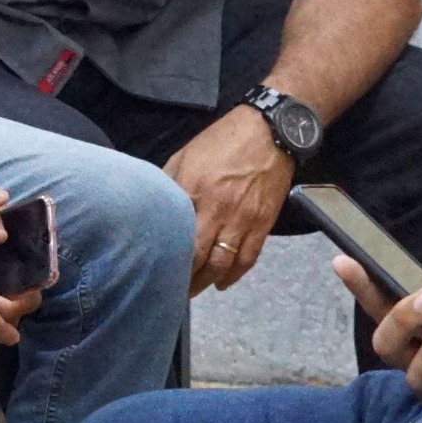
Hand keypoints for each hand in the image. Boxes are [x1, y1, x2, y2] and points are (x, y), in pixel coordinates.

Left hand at [167, 106, 295, 292]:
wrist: (269, 132)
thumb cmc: (222, 141)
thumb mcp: (184, 155)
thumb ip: (168, 183)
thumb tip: (152, 204)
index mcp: (193, 192)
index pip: (175, 236)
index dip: (165, 258)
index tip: (154, 270)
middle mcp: (218, 211)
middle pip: (199, 258)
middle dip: (185, 279)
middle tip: (172, 290)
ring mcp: (243, 220)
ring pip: (223, 264)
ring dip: (207, 281)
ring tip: (195, 289)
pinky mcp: (263, 224)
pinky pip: (248, 258)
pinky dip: (235, 275)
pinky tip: (223, 282)